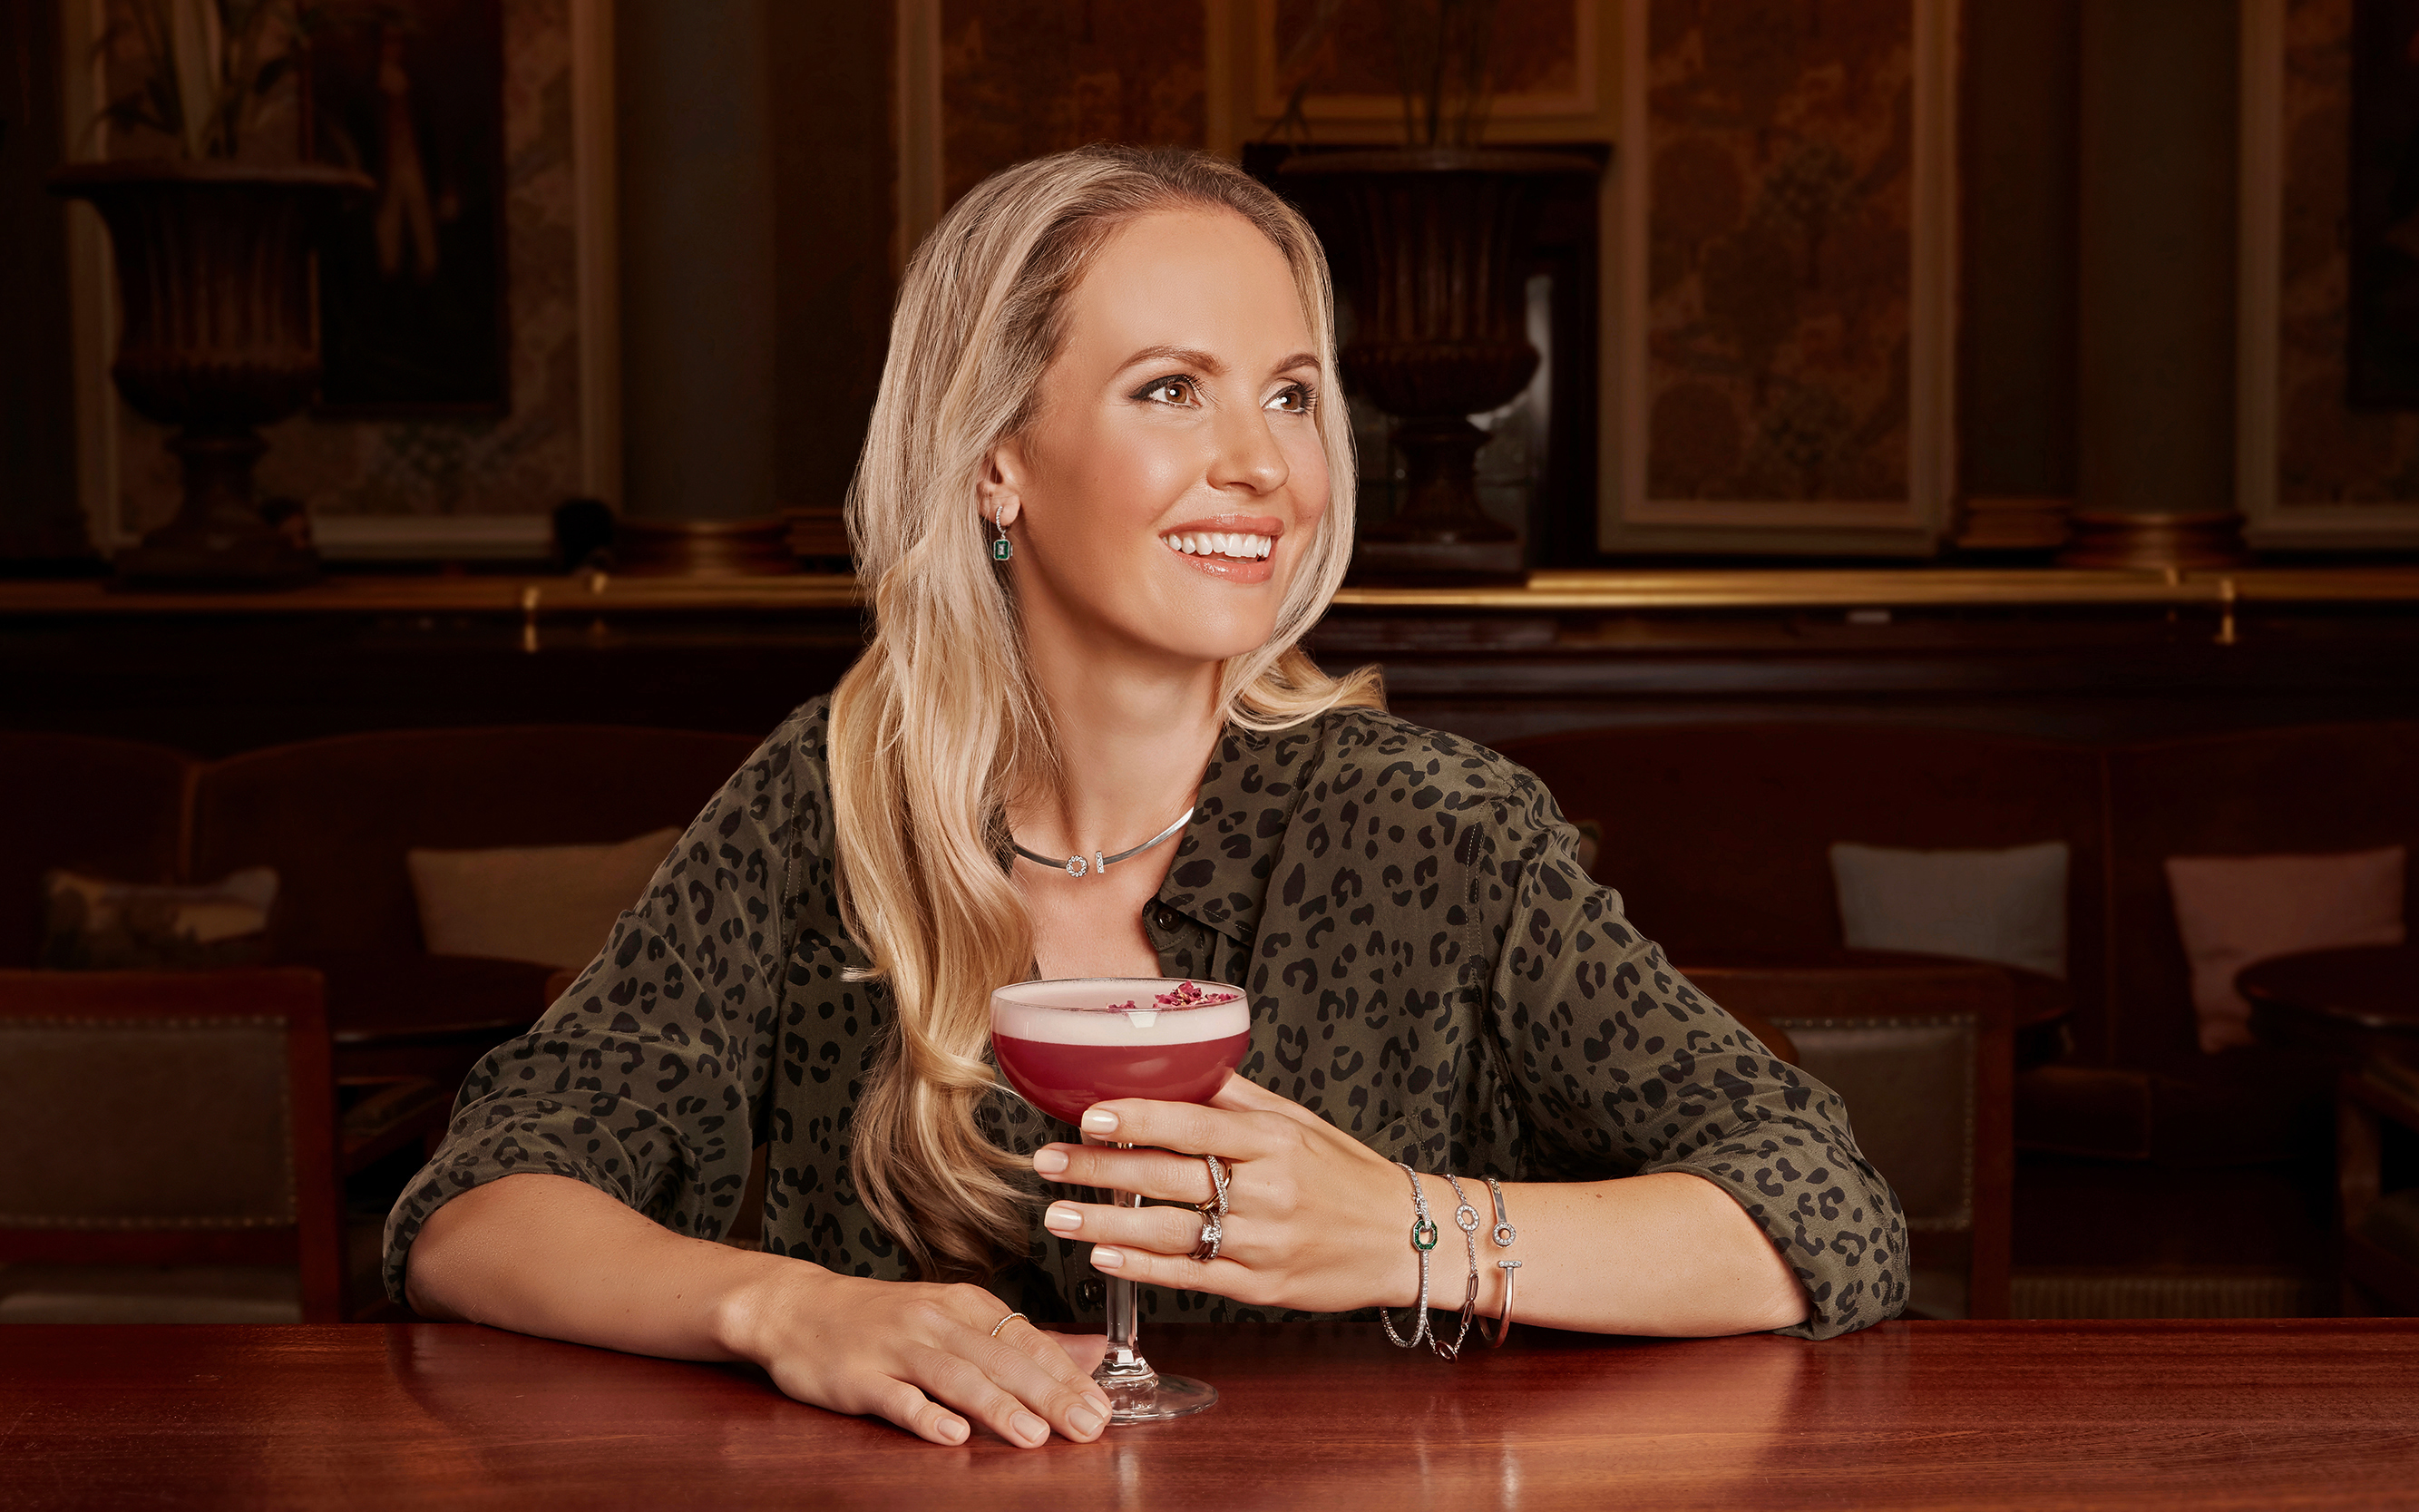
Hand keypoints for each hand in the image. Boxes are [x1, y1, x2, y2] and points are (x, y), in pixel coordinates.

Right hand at [721, 1266, 1111, 1446]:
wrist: (797, 1308)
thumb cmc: (883, 1319)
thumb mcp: (952, 1317)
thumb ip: (1015, 1340)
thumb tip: (1089, 1356)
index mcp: (964, 1305)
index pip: (1026, 1340)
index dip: (1066, 1375)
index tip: (1101, 1406)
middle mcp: (935, 1321)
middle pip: (1000, 1359)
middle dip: (1049, 1395)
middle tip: (1086, 1426)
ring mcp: (896, 1347)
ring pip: (956, 1376)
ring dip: (998, 1406)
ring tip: (1034, 1436)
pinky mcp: (858, 1376)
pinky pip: (897, 1397)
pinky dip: (925, 1416)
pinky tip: (952, 1435)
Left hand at [1031, 1073, 1419, 1313]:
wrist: (1408, 1240)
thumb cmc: (1349, 1175)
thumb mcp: (1301, 1124)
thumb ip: (1239, 1099)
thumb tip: (1181, 1065)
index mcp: (1274, 1141)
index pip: (1194, 1124)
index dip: (1139, 1119)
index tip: (1088, 1114)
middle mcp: (1266, 1191)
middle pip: (1169, 1177)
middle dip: (1099, 1170)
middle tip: (1044, 1161)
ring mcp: (1261, 1242)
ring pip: (1171, 1232)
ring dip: (1106, 1223)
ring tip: (1057, 1214)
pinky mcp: (1260, 1286)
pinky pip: (1192, 1276)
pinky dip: (1144, 1267)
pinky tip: (1103, 1257)